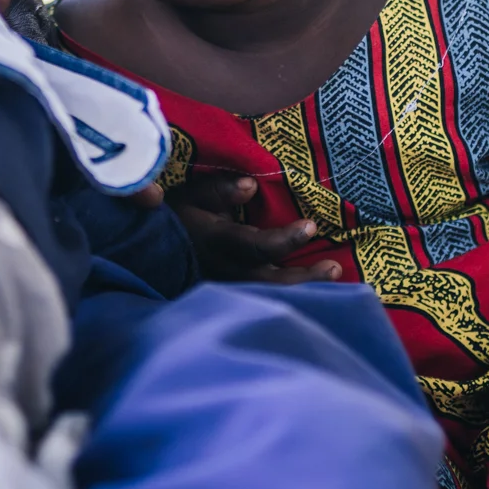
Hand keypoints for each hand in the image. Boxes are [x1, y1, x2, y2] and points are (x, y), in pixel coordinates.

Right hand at [170, 171, 339, 284]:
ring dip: (304, 291)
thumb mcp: (191, 195)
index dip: (285, 238)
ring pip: (270, 297)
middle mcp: (227, 270)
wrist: (154, 250)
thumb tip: (252, 186)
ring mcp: (230, 288)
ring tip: (333, 278)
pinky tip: (316, 294)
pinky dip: (292, 298)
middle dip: (305, 278)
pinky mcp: (232, 298)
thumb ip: (220, 190)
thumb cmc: (178, 216)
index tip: (311, 226)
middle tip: (335, 267)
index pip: (257, 246)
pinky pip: (265, 302)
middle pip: (271, 282)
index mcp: (219, 242)